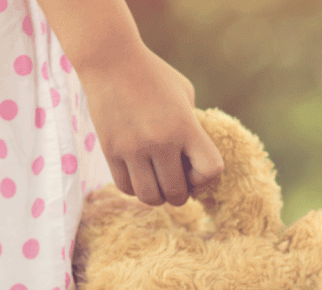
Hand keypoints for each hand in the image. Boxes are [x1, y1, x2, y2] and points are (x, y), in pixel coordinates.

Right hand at [78, 45, 223, 205]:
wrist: (111, 60)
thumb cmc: (153, 75)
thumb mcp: (185, 93)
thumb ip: (193, 126)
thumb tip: (193, 160)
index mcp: (185, 126)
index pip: (210, 170)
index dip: (205, 176)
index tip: (193, 166)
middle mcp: (160, 141)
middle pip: (177, 193)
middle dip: (180, 193)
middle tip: (174, 179)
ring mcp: (133, 148)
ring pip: (149, 197)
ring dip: (157, 196)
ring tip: (156, 181)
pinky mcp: (110, 151)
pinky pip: (125, 187)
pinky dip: (135, 188)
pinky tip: (137, 174)